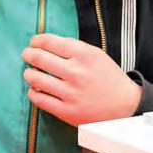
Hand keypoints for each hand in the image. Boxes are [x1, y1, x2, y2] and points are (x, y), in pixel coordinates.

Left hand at [22, 33, 141, 126]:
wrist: (125, 106)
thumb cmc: (108, 77)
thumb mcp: (95, 55)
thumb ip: (72, 48)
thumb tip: (45, 44)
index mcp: (84, 55)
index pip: (50, 42)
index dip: (37, 41)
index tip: (34, 43)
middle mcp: (76, 72)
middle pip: (39, 58)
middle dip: (28, 54)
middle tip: (27, 55)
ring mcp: (70, 93)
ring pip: (35, 78)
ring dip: (28, 73)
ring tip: (30, 72)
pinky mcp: (67, 112)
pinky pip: (39, 99)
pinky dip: (33, 92)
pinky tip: (35, 89)